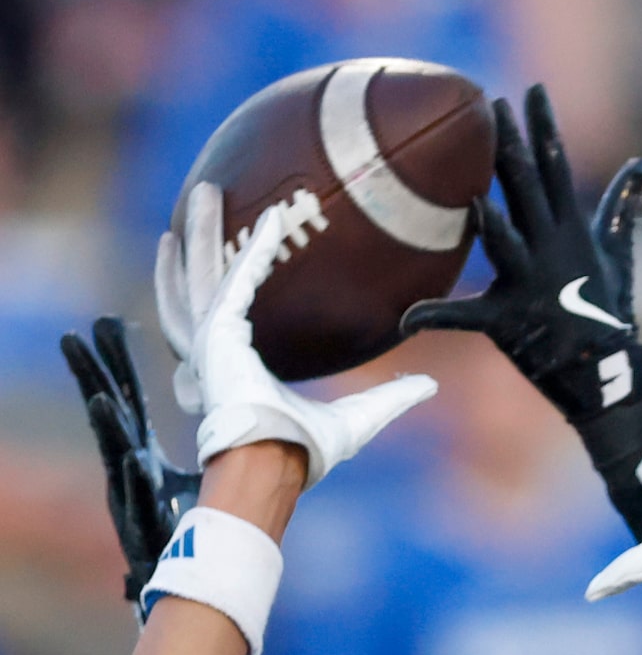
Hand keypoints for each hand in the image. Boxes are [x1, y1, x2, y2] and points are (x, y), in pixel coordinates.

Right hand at [61, 316, 200, 604]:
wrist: (187, 582)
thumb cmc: (188, 528)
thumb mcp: (196, 476)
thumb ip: (205, 442)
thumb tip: (231, 406)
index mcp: (141, 454)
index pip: (128, 399)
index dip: (117, 364)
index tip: (105, 325)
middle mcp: (130, 471)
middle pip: (110, 416)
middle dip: (93, 378)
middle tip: (74, 339)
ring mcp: (133, 499)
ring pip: (118, 456)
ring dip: (108, 427)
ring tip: (100, 398)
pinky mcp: (145, 529)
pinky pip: (141, 501)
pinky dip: (136, 480)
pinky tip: (134, 458)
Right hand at [156, 184, 436, 487]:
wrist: (279, 464)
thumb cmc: (305, 450)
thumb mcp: (357, 418)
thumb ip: (390, 398)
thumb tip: (430, 385)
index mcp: (239, 361)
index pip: (233, 304)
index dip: (237, 270)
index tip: (249, 238)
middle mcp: (217, 347)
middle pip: (203, 277)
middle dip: (201, 236)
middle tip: (207, 192)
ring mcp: (210, 340)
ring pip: (198, 271)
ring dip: (199, 231)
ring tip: (203, 189)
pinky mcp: (217, 334)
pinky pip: (236, 280)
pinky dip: (255, 251)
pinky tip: (275, 220)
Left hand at [401, 83, 641, 421]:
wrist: (608, 375)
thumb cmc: (609, 315)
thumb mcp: (617, 256)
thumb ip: (620, 209)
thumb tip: (639, 166)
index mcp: (572, 232)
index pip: (556, 169)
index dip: (544, 129)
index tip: (532, 93)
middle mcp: (550, 251)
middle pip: (526, 191)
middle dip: (509, 149)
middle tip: (492, 107)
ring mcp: (529, 285)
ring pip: (505, 243)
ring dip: (489, 220)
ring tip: (472, 194)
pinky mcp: (508, 322)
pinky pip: (466, 318)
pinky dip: (436, 318)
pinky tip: (407, 318)